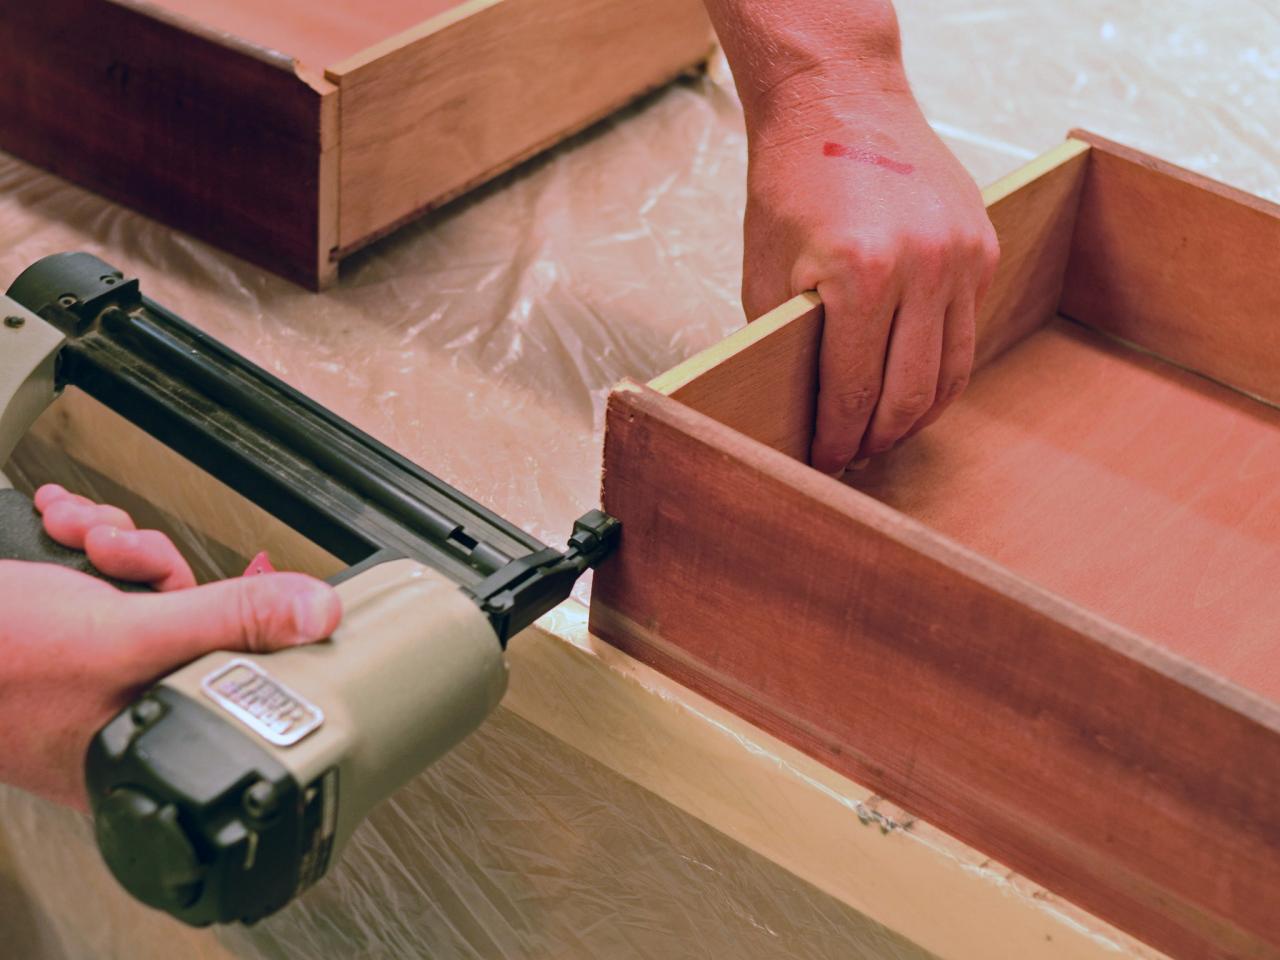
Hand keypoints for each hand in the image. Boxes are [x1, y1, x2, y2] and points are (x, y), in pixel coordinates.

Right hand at [0, 484, 341, 810]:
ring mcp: (83, 664)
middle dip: (150, 561)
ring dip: (114, 540)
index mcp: (145, 732)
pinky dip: (83, 536)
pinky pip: (97, 573)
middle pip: (184, 614)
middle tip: (117, 548)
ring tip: (78, 531)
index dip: (238, 617)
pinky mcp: (57, 626)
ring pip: (140, 583)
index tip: (247, 581)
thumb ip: (225, 622)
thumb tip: (317, 615)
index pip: (229, 671)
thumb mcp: (123, 634)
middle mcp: (117, 702)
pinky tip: (59, 522)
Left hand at [740, 77, 999, 472]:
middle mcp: (924, 266)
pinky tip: (912, 384)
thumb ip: (788, 347)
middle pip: (910, 395)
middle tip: (855, 457)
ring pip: (951, 372)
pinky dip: (940, 368)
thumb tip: (802, 413)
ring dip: (917, 414)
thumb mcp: (766, 275)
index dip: (838, 439)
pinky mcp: (984, 246)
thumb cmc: (793, 184)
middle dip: (878, 438)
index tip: (826, 461)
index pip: (854, 391)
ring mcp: (963, 255)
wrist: (840, 102)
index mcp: (862, 274)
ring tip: (886, 433)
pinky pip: (966, 331)